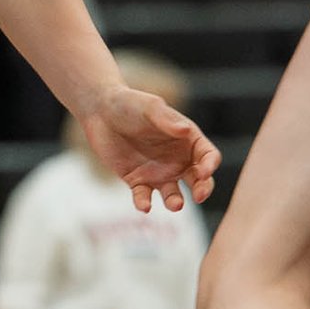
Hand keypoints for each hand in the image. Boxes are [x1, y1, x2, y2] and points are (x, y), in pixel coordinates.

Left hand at [76, 81, 219, 212]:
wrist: (100, 112)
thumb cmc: (130, 103)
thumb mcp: (150, 107)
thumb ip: (166, 119)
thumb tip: (185, 130)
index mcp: (187, 139)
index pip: (208, 155)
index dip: (210, 164)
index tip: (203, 171)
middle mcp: (177, 159)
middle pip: (199, 180)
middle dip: (203, 189)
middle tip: (199, 196)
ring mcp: (158, 173)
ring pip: (174, 194)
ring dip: (176, 201)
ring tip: (175, 205)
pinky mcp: (137, 181)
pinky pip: (144, 197)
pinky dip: (145, 203)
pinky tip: (144, 205)